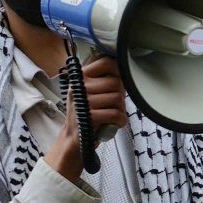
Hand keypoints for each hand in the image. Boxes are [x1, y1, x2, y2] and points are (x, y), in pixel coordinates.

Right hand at [49, 55, 128, 182]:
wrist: (75, 139)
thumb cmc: (88, 115)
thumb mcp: (91, 93)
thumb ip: (104, 80)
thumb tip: (127, 70)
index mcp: (81, 77)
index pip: (107, 62)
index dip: (118, 72)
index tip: (118, 83)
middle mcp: (80, 86)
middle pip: (116, 83)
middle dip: (120, 97)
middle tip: (114, 106)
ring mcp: (83, 101)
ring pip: (118, 98)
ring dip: (120, 110)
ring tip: (112, 115)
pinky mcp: (89, 116)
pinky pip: (116, 114)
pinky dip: (120, 120)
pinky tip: (114, 123)